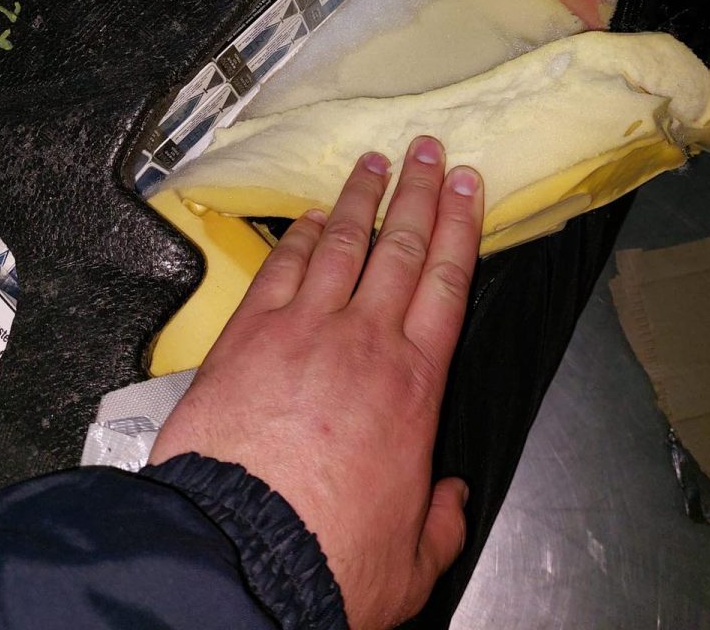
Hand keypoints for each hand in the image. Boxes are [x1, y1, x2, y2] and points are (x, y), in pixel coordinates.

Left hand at [149, 136, 483, 628]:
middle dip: (420, 192)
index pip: (447, 283)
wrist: (241, 555)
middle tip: (430, 151)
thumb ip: (442, 518)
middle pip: (401, 247)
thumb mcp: (415, 557)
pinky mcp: (249, 335)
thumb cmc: (327, 553)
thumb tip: (452, 497)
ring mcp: (303, 329)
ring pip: (342, 243)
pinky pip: (280, 268)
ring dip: (360, 198)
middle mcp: (363, 340)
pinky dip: (296, 237)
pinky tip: (307, 216)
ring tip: (374, 163)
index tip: (468, 187)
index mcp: (413, 382)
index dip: (461, 227)